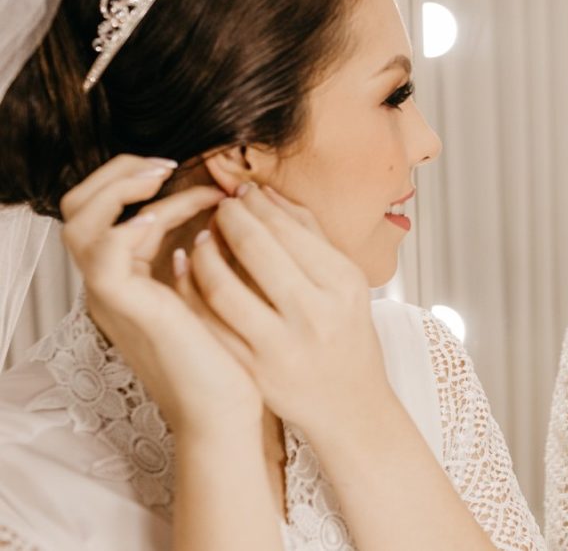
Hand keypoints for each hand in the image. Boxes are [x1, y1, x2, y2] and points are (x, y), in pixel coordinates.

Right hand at [60, 155, 262, 437]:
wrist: (224, 410)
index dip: (140, 179)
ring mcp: (113, 296)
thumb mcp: (213, 286)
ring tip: (172, 179)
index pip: (104, 208)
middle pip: (78, 207)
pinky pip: (105, 255)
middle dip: (119, 173)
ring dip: (125, 189)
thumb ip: (203, 246)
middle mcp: (111, 283)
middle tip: (170, 164)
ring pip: (81, 222)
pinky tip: (162, 220)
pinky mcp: (127, 309)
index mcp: (128, 276)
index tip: (197, 174)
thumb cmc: (226, 353)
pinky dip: (129, 228)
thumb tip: (224, 199)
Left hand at [181, 183, 391, 433]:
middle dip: (228, 219)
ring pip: (223, 285)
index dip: (256, 204)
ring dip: (203, 253)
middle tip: (218, 209)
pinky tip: (187, 273)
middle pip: (256, 248)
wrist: (350, 403)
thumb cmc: (346, 334)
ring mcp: (281, 344)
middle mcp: (315, 312)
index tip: (241, 194)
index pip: (289, 227)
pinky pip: (208, 321)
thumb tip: (267, 193)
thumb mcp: (344, 282)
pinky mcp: (253, 369)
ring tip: (201, 239)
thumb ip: (309, 234)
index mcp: (342, 283)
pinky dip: (190, 290)